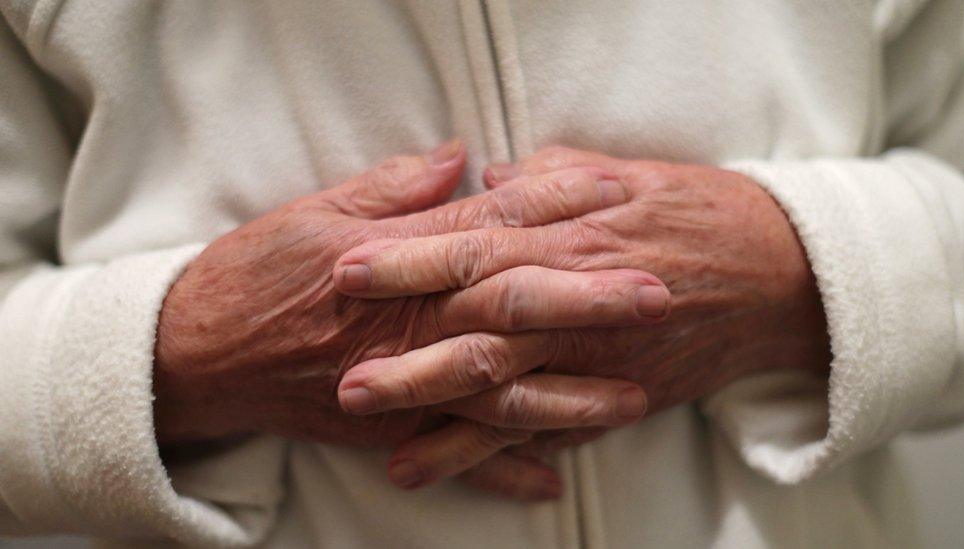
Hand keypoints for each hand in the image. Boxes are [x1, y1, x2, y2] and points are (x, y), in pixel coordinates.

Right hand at [153, 142, 670, 499]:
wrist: (197, 352)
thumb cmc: (255, 274)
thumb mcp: (316, 212)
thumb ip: (394, 189)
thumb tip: (459, 157)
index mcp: (396, 261)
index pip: (488, 229)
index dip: (553, 209)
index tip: (613, 196)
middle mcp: (407, 325)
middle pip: (511, 308)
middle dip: (588, 301)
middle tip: (658, 293)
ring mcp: (400, 383)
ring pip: (494, 392)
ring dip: (568, 396)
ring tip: (633, 398)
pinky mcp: (383, 427)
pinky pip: (449, 454)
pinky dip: (499, 470)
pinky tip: (553, 480)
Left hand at [335, 146, 830, 489]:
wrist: (783, 277)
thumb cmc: (703, 213)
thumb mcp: (630, 174)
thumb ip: (552, 175)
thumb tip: (486, 180)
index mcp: (572, 237)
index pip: (474, 247)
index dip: (409, 260)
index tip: (348, 270)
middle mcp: (579, 304)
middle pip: (482, 333)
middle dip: (413, 360)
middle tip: (346, 380)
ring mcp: (601, 359)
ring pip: (515, 397)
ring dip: (450, 426)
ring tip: (389, 449)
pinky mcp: (622, 396)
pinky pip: (558, 431)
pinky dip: (509, 457)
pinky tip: (462, 474)